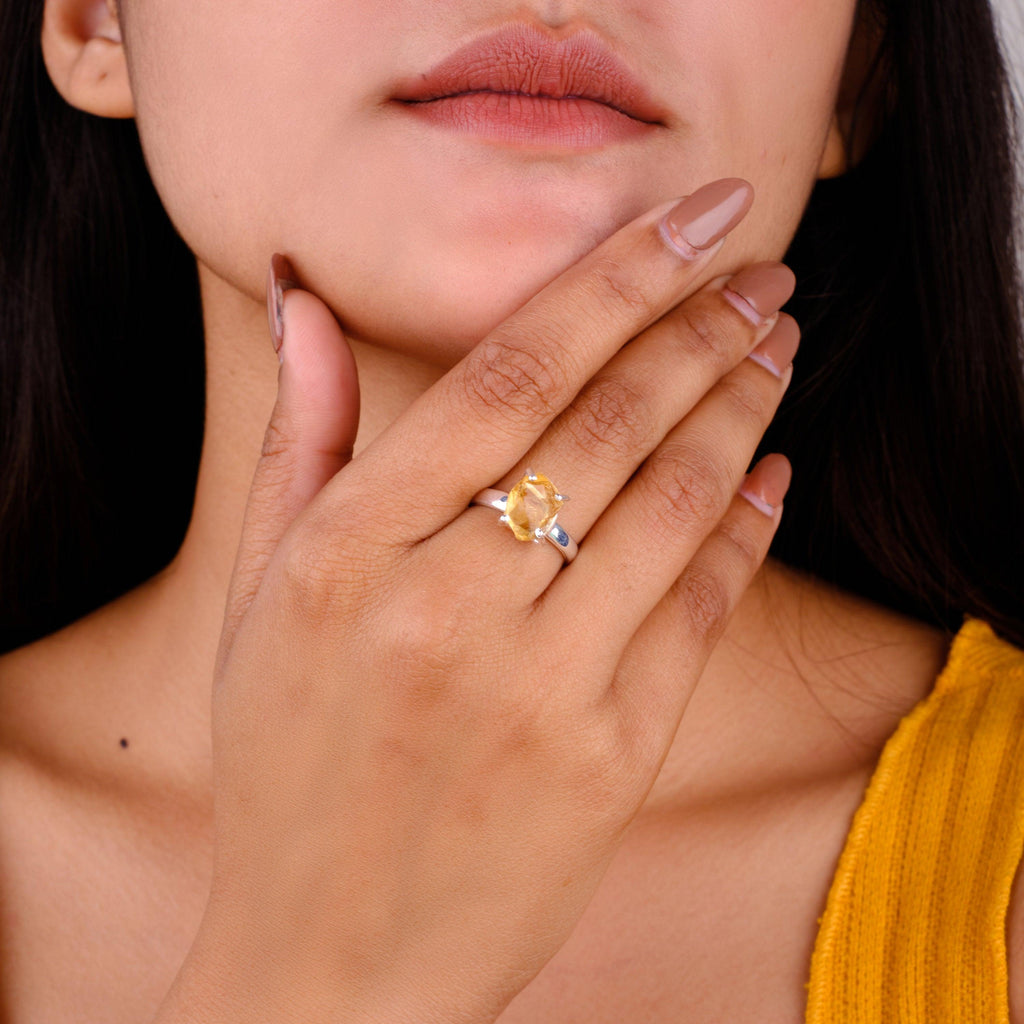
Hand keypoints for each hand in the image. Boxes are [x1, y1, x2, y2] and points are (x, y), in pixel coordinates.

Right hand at [155, 178, 796, 1023]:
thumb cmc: (287, 765)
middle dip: (702, 326)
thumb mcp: (256, 597)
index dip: (613, 281)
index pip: (509, 375)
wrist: (336, 956)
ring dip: (742, 405)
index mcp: (349, 554)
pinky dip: (747, 527)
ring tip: (777, 343)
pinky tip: (773, 470)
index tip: (688, 221)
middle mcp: (447, 609)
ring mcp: (539, 688)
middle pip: (609, 423)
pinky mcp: (611, 757)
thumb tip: (302, 306)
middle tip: (759, 267)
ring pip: (673, 502)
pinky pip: (698, 609)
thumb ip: (297, 443)